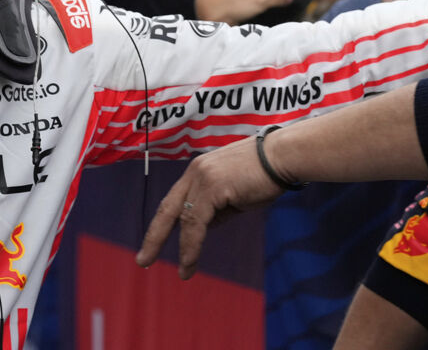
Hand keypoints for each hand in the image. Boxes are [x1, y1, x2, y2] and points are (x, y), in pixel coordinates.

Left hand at [135, 133, 285, 278]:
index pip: (175, 200)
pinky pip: (196, 222)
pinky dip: (192, 245)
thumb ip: (217, 209)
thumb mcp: (235, 194)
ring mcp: (202, 178)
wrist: (284, 156)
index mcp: (199, 171)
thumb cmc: (266, 174)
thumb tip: (204, 227)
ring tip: (183, 273)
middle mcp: (195, 172)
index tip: (156, 241)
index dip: (164, 223)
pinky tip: (190, 262)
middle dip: (154, 236)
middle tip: (143, 260)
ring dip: (181, 248)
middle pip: (167, 208)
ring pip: (182, 218)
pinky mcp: (213, 186)